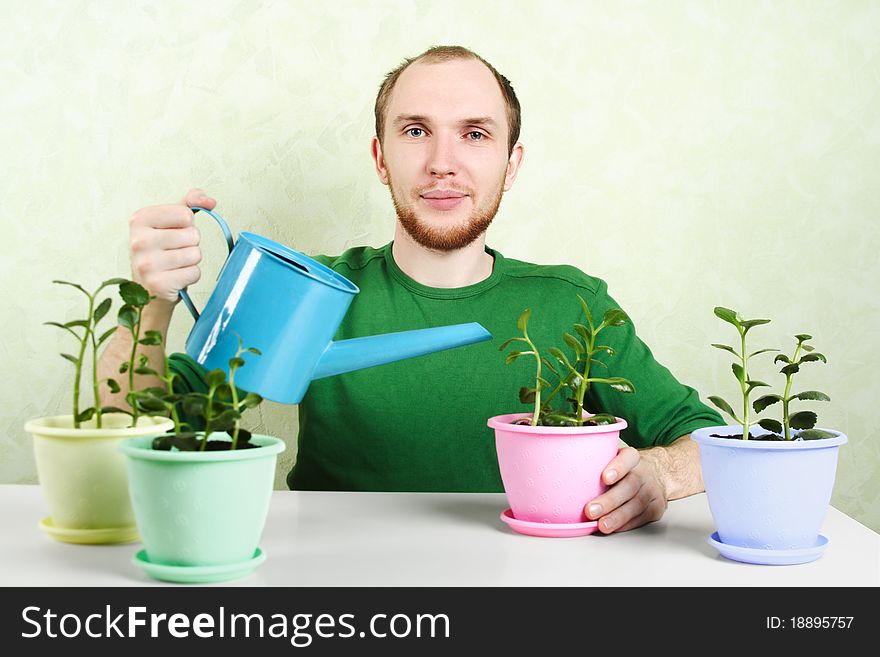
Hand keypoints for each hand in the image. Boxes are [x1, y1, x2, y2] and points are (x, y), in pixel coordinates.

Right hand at [128, 188, 215, 303]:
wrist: (147, 288)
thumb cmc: (161, 252)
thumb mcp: (169, 222)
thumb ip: (189, 204)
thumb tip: (210, 201)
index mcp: (140, 219)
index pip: (185, 214)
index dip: (187, 225)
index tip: (173, 232)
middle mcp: (139, 240)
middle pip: (193, 235)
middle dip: (191, 244)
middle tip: (174, 252)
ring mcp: (147, 263)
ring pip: (195, 254)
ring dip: (192, 261)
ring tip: (175, 265)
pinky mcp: (159, 284)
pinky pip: (194, 273)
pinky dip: (191, 276)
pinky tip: (176, 277)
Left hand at [584, 446, 668, 533]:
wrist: (656, 475)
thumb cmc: (624, 469)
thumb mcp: (612, 458)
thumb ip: (595, 464)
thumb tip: (563, 476)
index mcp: (632, 457)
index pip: (628, 458)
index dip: (617, 467)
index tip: (604, 478)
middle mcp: (645, 472)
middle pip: (630, 485)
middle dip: (610, 500)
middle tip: (590, 511)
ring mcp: (653, 490)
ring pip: (636, 504)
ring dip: (617, 517)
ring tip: (601, 525)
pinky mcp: (656, 507)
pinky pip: (641, 517)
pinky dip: (626, 524)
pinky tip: (614, 527)